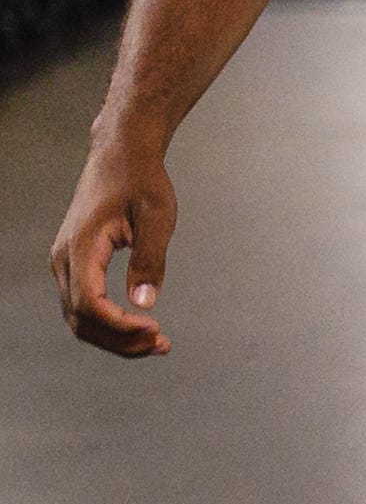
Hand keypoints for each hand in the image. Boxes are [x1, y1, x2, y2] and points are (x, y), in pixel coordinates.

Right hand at [49, 135, 175, 357]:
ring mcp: (65, 263)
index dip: (120, 325)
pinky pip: (84, 305)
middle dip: (120, 340)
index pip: (89, 303)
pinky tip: (141, 327)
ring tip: (156, 343)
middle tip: (162, 346)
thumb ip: (150, 259)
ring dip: (115, 336)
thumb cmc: (140, 181)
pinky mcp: (75, 264)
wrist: (120, 157)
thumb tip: (145, 302)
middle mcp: (64, 258)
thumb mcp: (157, 218)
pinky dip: (110, 323)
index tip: (156, 329)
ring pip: (79, 317)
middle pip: (80, 318)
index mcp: (80, 246)